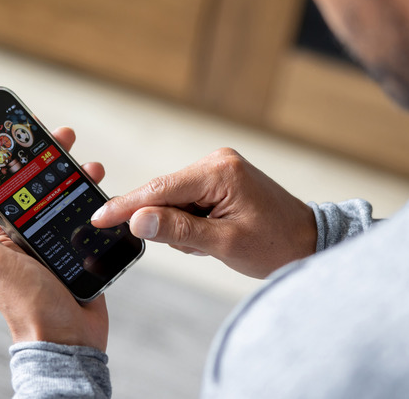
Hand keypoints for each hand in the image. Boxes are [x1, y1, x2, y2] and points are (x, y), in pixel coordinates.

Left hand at [0, 127, 107, 350]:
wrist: (67, 339)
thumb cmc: (26, 304)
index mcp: (3, 232)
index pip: (5, 185)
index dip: (13, 156)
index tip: (23, 132)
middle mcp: (28, 233)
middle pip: (39, 184)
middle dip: (50, 157)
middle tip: (64, 136)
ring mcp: (56, 240)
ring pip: (65, 196)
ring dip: (76, 175)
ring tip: (90, 162)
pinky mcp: (80, 249)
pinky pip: (87, 216)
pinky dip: (95, 199)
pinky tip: (102, 188)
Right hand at [91, 148, 316, 277]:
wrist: (309, 242)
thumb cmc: (276, 244)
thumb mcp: (224, 243)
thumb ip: (179, 231)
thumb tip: (138, 220)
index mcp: (219, 171)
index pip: (160, 187)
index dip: (127, 205)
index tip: (99, 217)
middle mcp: (217, 162)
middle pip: (165, 193)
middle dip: (168, 224)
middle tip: (199, 245)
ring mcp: (218, 169)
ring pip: (174, 201)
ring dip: (183, 228)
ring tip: (213, 242)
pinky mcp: (219, 180)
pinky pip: (188, 202)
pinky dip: (192, 223)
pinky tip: (213, 235)